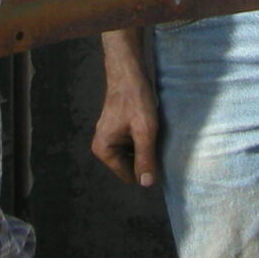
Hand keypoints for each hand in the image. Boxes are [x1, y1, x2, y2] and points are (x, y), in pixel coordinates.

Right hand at [91, 33, 161, 188]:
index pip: (129, 175)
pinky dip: (143, 138)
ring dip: (145, 146)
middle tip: (154, 138)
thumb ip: (145, 158)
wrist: (129, 72)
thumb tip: (146, 184)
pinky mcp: (117, 130)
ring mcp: (109, 139)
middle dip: (145, 156)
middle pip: (130, 166)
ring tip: (151, 130)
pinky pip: (133, 144)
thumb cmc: (136, 100)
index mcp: (104, 151)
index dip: (146, 168)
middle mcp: (103, 147)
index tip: (155, 151)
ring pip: (133, 154)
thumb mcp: (145, 131)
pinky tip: (148, 125)